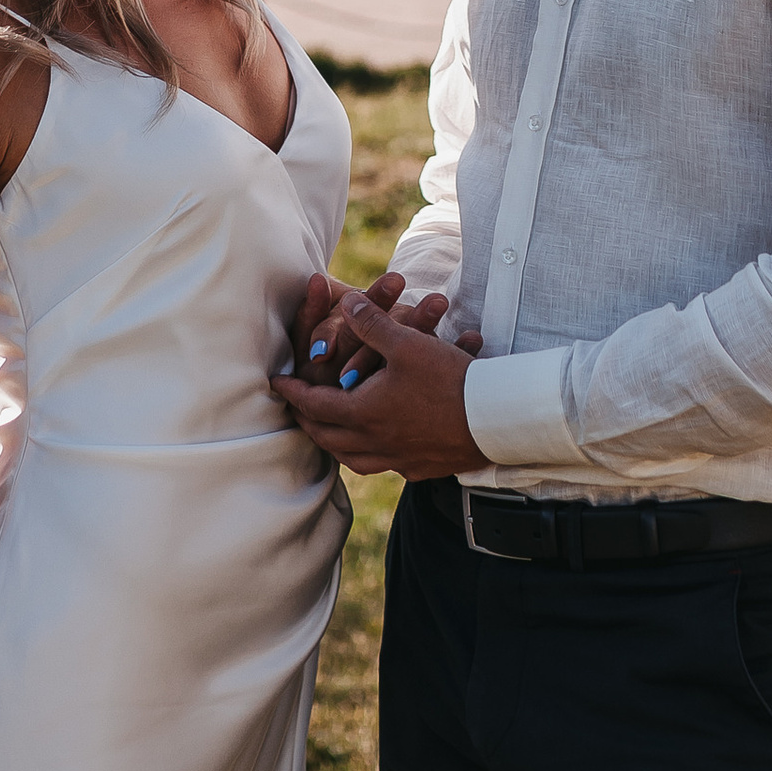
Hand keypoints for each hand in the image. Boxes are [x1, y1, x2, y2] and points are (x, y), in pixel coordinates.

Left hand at [272, 289, 485, 478]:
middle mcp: (373, 442)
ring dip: (334, 442)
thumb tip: (347, 302)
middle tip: (298, 407)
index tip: (276, 383)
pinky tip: (376, 446)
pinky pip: (382, 465)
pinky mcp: (419, 468)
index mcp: (362, 413)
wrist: (495, 420)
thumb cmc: (448, 380)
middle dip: (307, 420)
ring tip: (330, 429)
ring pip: (352, 457)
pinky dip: (367, 454)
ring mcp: (397, 460)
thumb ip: (372, 323)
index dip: (293, 391)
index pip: (314, 404)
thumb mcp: (407, 343)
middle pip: (326, 437)